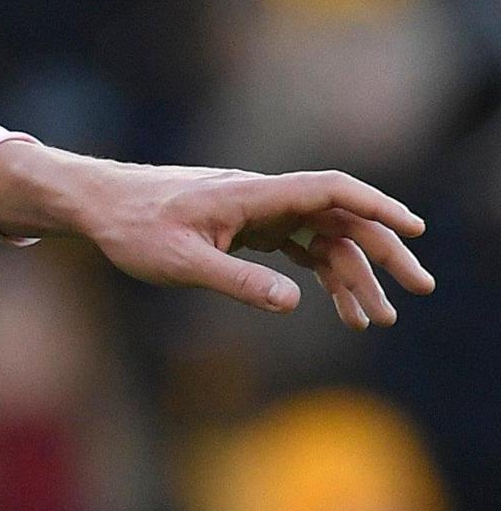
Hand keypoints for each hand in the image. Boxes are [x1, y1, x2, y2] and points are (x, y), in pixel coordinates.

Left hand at [0, 140, 434, 327]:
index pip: (328, 190)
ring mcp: (253, 210)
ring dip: (350, 273)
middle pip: (337, 216)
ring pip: (319, 236)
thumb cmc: (130, 228)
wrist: (94, 206)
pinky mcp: (242, 225)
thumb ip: (236, 282)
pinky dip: (318, 273)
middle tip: (417, 289)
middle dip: (381, 251)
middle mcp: (259, 197)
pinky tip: (335, 306)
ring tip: (372, 320)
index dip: (376, 206)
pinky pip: (295, 246)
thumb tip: (293, 302)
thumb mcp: (180, 263)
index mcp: (250, 195)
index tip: (413, 229)